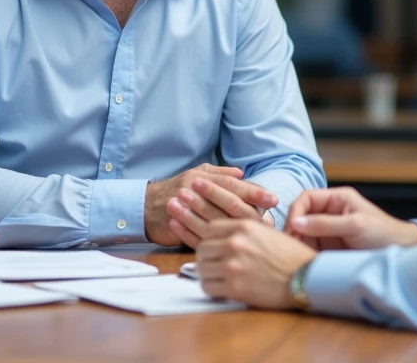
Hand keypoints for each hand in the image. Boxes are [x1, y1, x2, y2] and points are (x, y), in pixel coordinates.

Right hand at [145, 164, 276, 246]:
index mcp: (203, 178)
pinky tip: (234, 243)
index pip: (233, 184)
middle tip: (271, 216)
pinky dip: (220, 239)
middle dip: (251, 208)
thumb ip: (219, 174)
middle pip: (229, 200)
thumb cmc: (175, 190)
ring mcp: (189, 210)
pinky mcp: (182, 229)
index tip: (272, 198)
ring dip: (239, 225)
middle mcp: (196, 192)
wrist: (144, 207)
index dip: (253, 191)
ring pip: (219, 218)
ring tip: (259, 231)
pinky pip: (203, 235)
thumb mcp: (196, 175)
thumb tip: (241, 173)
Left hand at [196, 219, 316, 309]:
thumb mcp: (268, 232)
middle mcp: (235, 243)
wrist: (307, 278)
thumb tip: (225, 237)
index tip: (213, 248)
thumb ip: (245, 231)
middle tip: (214, 266)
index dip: (209, 240)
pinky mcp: (234, 287)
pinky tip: (222, 290)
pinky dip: (212, 290)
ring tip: (218, 279)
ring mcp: (233, 265)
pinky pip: (208, 287)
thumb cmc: (292, 257)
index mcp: (244, 226)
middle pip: (202, 249)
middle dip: (206, 259)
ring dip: (208, 275)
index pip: (209, 229)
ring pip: (201, 269)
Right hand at [286, 186, 416, 249]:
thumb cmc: (384, 234)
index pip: (306, 199)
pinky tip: (305, 261)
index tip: (291, 229)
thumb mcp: (355, 226)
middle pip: (302, 217)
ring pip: (304, 234)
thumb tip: (295, 222)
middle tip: (290, 246)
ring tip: (298, 256)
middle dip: (294, 230)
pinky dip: (305, 254)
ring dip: (299, 244)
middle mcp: (330, 212)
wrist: (402, 254)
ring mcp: (330, 231)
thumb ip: (325, 224)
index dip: (295, 212)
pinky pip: (311, 248)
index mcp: (337, 199)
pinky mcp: (330, 248)